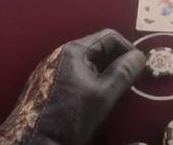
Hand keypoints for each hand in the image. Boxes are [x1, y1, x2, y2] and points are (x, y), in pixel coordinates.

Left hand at [0, 29, 144, 144]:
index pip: (110, 37)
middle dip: (117, 63)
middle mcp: (60, 55)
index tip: (138, 69)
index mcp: (73, 51)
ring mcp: (51, 70)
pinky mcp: (47, 84)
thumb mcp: (103, 95)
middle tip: (129, 82)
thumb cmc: (67, 118)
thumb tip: (140, 57)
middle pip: (98, 49)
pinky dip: (89, 82)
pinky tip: (92, 100)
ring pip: (87, 64)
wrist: (33, 140)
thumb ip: (124, 73)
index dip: (128, 50)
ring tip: (113, 93)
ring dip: (104, 74)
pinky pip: (75, 75)